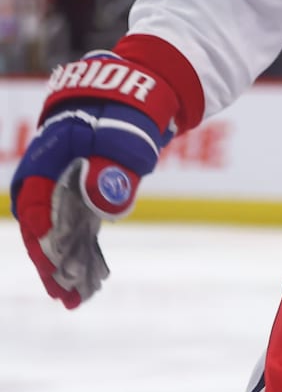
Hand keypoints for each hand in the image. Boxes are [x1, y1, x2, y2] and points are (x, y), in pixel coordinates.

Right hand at [10, 52, 179, 307]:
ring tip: (73, 298)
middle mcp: (48, 173)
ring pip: (58, 229)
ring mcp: (64, 184)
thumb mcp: (124, 134)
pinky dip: (81, 250)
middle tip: (62, 296)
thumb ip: (114, 166)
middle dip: (50, 260)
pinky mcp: (83, 191)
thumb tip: (103, 208)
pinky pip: (77, 225)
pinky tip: (87, 279)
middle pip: (41, 222)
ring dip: (65, 262)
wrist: (137, 92)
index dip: (42, 233)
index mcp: (48, 156)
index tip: (55, 264)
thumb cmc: (128, 110)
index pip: (34, 200)